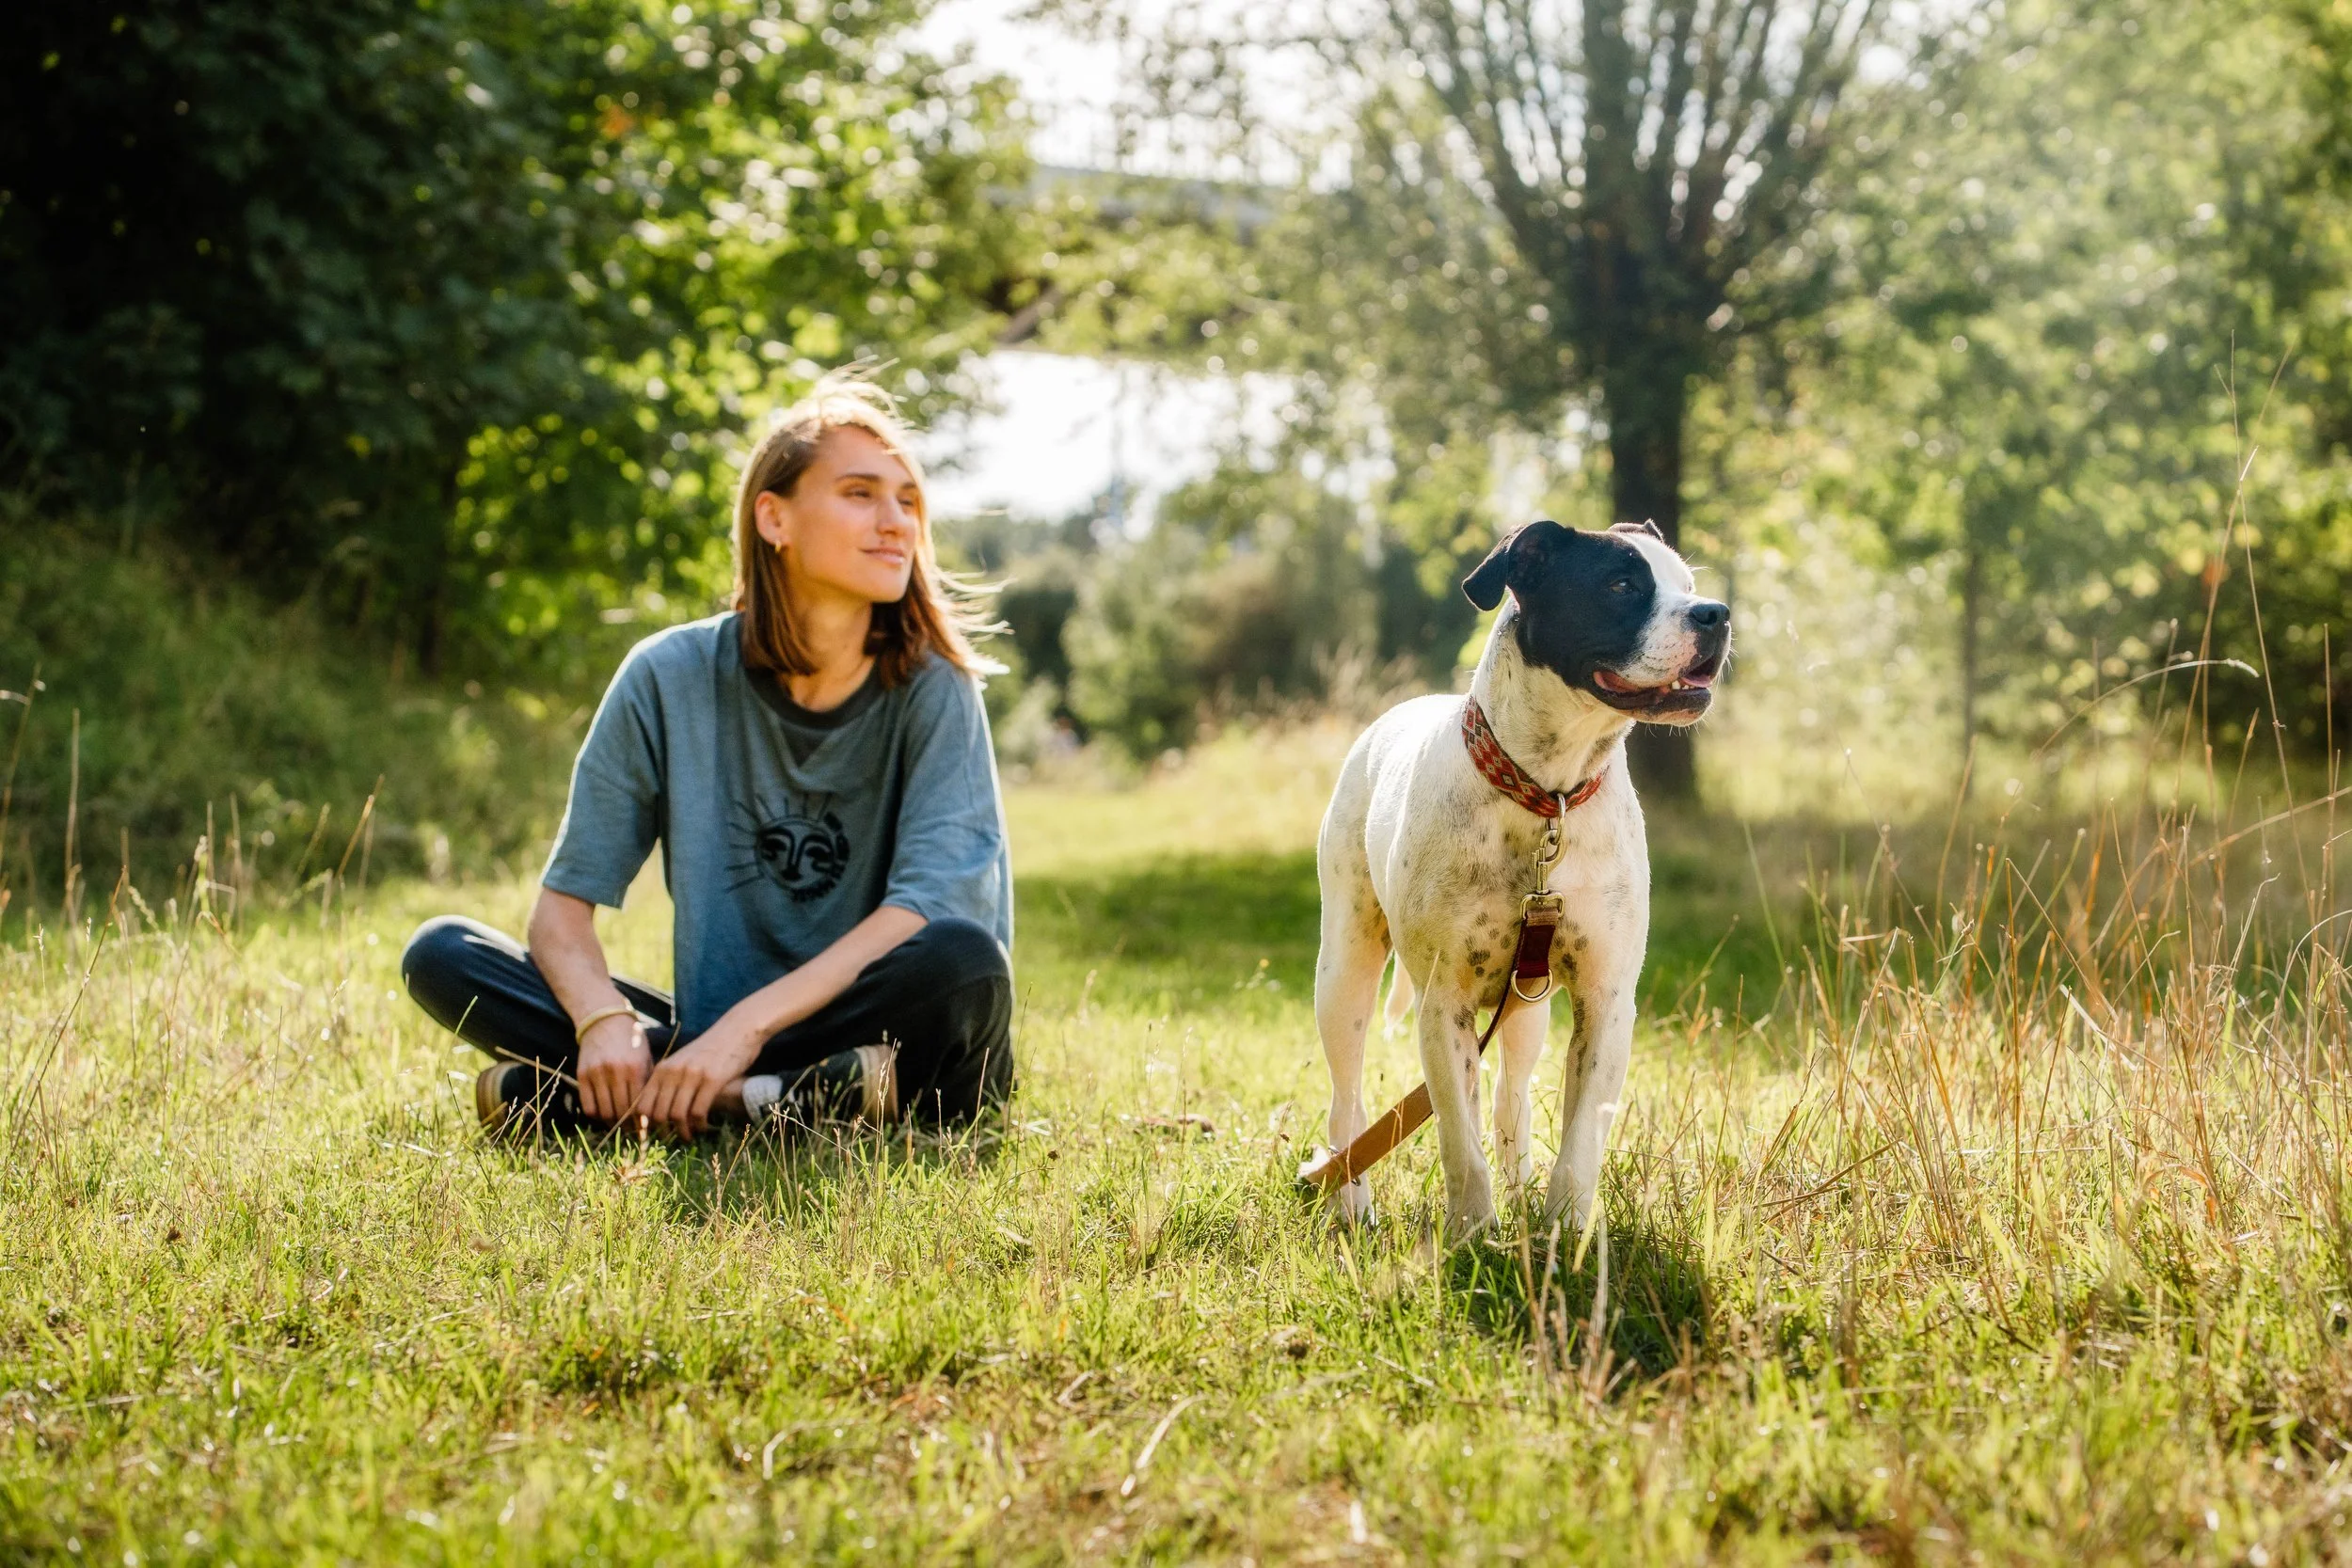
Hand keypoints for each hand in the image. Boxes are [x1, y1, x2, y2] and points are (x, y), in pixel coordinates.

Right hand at [576, 1013, 651, 1123]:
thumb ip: (647, 1083)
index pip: (638, 1105)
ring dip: (612, 1124)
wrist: (605, 1020)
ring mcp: (597, 1074)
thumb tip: (652, 1112)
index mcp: (635, 1069)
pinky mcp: (582, 1075)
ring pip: (604, 1112)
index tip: (646, 1131)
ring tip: (620, 1127)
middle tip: (633, 1134)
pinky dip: (596, 1115)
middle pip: (621, 1111)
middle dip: (628, 1127)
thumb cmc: (631, 1041)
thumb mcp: (646, 1058)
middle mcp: (615, 1072)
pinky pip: (588, 1105)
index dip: (642, 1122)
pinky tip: (605, 1116)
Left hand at [632, 1019, 763, 1138]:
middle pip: (658, 1114)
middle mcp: (673, 1071)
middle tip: (673, 1139)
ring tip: (689, 1136)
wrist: (738, 1029)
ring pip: (677, 1115)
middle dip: (664, 1132)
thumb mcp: (683, 1061)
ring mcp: (692, 1075)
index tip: (656, 1133)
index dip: (645, 1124)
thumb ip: (669, 1079)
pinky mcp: (712, 1080)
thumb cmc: (711, 1049)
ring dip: (682, 1132)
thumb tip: (657, 1111)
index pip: (642, 1104)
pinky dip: (699, 1125)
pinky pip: (698, 1112)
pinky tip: (704, 1127)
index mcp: (662, 1068)